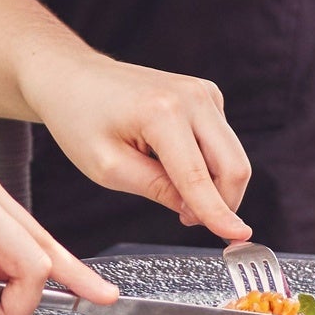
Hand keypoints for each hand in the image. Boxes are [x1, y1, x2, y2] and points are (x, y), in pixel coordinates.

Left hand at [16, 49, 254, 243]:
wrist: (74, 77)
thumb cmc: (80, 118)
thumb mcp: (108, 167)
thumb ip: (156, 189)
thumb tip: (196, 210)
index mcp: (162, 112)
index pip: (198, 176)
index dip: (219, 213)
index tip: (240, 237)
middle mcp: (192, 96)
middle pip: (233, 165)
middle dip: (221, 203)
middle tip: (185, 219)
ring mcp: (204, 92)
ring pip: (232, 156)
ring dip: (212, 184)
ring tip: (166, 184)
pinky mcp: (207, 95)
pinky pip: (222, 143)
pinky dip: (206, 163)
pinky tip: (172, 160)